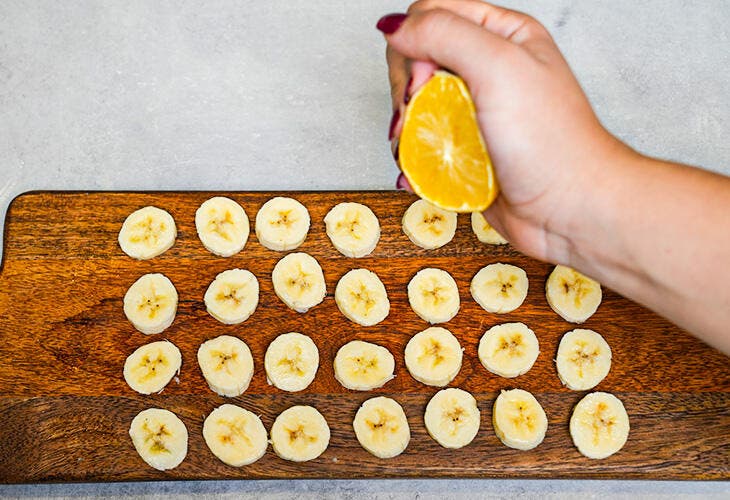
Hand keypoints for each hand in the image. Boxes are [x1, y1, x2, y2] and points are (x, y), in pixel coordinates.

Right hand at [379, 0, 632, 263]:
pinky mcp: (464, 150)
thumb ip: (444, 34)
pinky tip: (417, 171)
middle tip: (417, 115)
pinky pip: (421, 144)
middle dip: (407, 91)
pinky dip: (413, 158)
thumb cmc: (552, 142)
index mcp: (501, 35)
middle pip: (414, 61)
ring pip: (413, 106)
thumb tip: (394, 26)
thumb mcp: (499, 67)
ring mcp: (473, 112)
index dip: (415, 44)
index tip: (425, 80)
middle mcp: (487, 69)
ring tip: (416, 150)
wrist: (569, 211)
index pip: (431, 16)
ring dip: (406, 129)